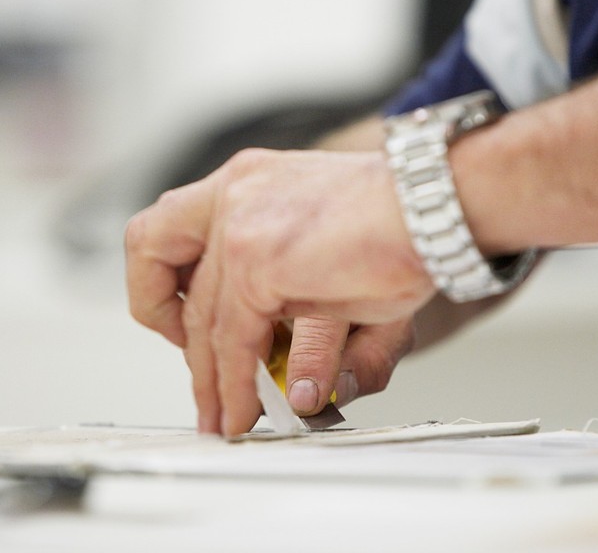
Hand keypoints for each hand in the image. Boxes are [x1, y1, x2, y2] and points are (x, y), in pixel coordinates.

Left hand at [125, 148, 434, 434]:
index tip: (182, 323)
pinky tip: (247, 409)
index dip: (160, 285)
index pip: (163, 228)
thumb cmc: (396, 218)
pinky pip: (234, 342)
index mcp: (243, 179)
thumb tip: (265, 332)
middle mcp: (233, 194)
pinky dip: (239, 386)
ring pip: (203, 319)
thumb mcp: (318, 229)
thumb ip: (280, 266)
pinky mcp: (257, 262)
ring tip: (227, 418)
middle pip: (160, 268)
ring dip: (214, 381)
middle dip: (182, 342)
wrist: (437, 201)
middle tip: (204, 386)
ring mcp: (239, 226)